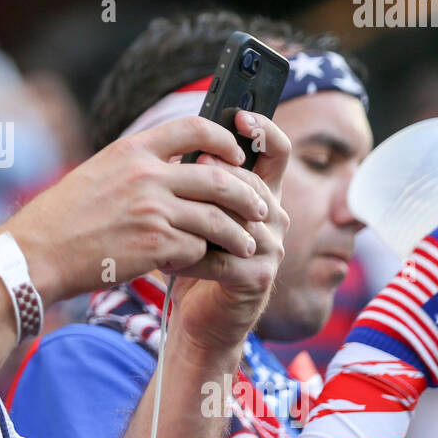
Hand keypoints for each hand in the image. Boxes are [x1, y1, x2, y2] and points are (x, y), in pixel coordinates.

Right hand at [4, 114, 268, 302]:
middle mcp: (146, 175)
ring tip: (246, 243)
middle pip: (220, 177)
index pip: (195, 128)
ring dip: (238, 234)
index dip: (225, 140)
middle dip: (248, 195)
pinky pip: (197, 249)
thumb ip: (137, 165)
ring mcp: (152, 211)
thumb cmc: (63, 217)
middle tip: (260, 208)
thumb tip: (175, 164)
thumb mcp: (98, 173)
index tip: (237, 156)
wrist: (37, 254)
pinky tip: (205, 263)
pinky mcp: (154, 246)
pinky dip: (205, 257)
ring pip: (217, 218)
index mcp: (132, 150)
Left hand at [170, 111, 291, 353]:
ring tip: (162, 220)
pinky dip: (189, 258)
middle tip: (182, 173)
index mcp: (259, 195)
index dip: (264, 130)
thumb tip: (179, 146)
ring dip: (195, 218)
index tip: (240, 117)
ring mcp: (271, 249)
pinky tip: (165, 260)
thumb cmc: (192, 260)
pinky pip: (223, 258)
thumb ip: (196, 181)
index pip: (275, 152)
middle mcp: (273, 218)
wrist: (198, 320)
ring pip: (236, 218)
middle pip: (250, 181)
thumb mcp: (193, 214)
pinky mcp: (258, 278)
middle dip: (215, 176)